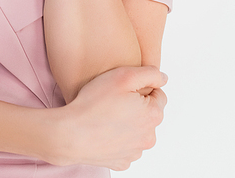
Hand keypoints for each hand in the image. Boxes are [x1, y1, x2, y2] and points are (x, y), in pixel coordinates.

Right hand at [43, 66, 167, 168]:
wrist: (71, 134)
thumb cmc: (94, 104)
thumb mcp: (122, 76)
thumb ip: (150, 73)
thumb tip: (163, 78)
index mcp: (152, 115)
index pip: (158, 94)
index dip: (141, 87)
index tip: (124, 88)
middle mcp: (149, 137)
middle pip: (148, 113)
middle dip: (136, 105)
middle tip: (114, 99)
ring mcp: (135, 152)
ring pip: (137, 130)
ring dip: (128, 122)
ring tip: (107, 114)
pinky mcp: (122, 161)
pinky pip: (125, 145)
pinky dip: (118, 137)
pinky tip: (104, 130)